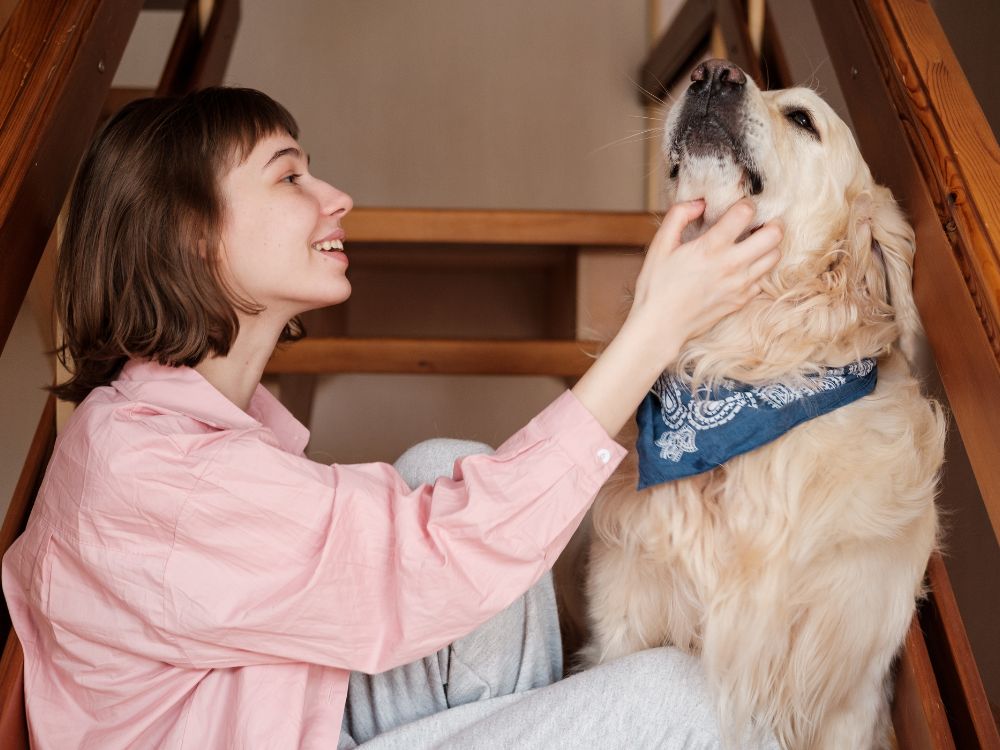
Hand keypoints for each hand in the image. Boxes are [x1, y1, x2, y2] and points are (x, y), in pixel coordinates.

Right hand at [570, 199, 780, 436]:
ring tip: (754, 243)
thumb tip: (699, 203)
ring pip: (775, 256)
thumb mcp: (660, 246)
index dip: (745, 204)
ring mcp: (740, 285)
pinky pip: (764, 279)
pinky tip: (744, 266)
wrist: (660, 327)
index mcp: (711, 247)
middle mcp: (732, 265)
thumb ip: (678, 216)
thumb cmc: (656, 287)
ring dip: (769, 246)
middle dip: (772, 222)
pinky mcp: (742, 300)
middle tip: (761, 222)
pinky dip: (759, 269)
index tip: (739, 206)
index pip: (746, 213)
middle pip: (774, 235)